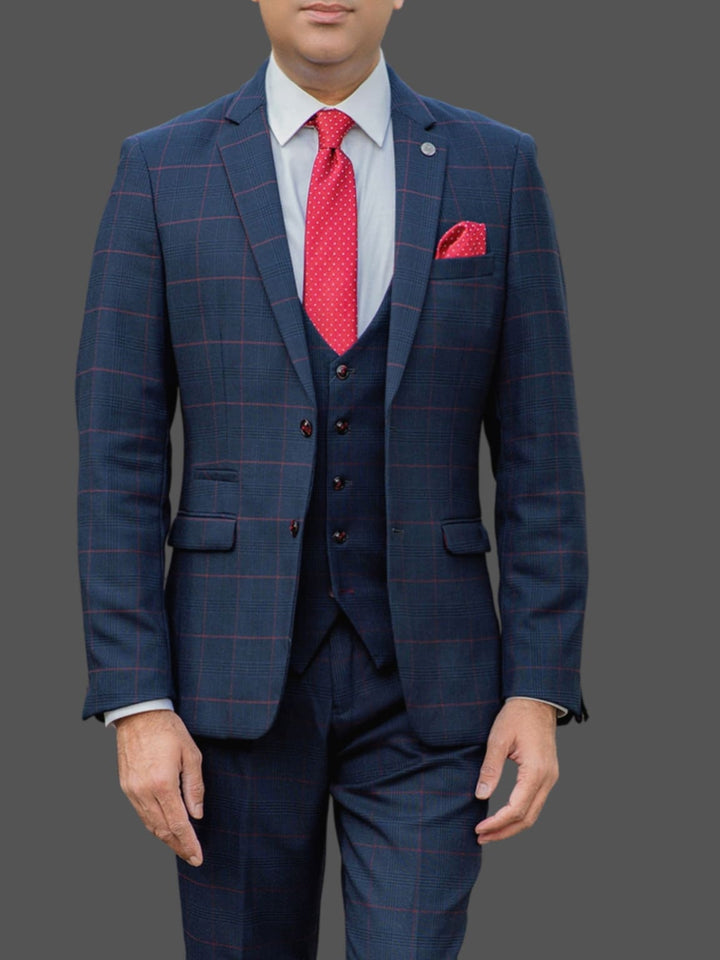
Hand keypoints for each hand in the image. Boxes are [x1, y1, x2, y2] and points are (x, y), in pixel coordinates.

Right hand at [114, 710, 204, 865]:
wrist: (139, 714)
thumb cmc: (168, 729)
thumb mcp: (191, 754)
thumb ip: (194, 786)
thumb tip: (196, 814)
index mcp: (163, 784)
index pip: (178, 824)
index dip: (188, 843)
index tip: (197, 856)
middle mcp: (144, 791)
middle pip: (162, 830)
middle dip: (178, 846)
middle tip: (192, 856)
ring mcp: (132, 791)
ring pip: (150, 824)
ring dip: (165, 839)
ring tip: (180, 846)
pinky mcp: (126, 786)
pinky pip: (141, 813)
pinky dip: (153, 825)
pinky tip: (164, 828)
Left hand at [474, 699, 558, 842]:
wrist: (536, 701)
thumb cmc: (516, 716)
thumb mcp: (498, 739)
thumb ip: (490, 769)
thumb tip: (481, 795)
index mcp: (536, 771)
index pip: (517, 808)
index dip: (497, 823)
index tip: (479, 828)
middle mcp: (547, 779)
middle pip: (528, 818)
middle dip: (504, 831)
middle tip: (481, 837)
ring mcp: (550, 778)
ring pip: (533, 813)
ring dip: (512, 826)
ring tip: (489, 832)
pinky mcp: (547, 775)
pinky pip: (534, 802)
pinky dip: (519, 814)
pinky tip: (503, 817)